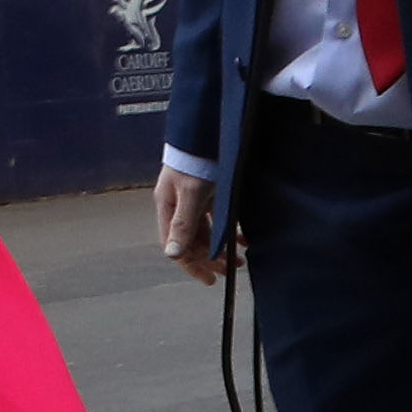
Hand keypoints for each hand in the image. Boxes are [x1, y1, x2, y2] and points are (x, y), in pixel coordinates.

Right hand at [154, 165, 233, 287]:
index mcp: (168, 207)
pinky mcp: (208, 192)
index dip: (191, 265)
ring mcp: (193, 199)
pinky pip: (217, 219)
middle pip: (191, 241)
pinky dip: (228, 231)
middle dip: (210, 259)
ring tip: (241, 258)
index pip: (175, 245)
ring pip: (205, 232)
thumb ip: (183, 224)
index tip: (209, 279)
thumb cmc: (196, 161)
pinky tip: (242, 238)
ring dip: (221, 247)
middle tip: (231, 270)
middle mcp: (178, 206)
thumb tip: (172, 254)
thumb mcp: (191, 194)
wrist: (207, 131)